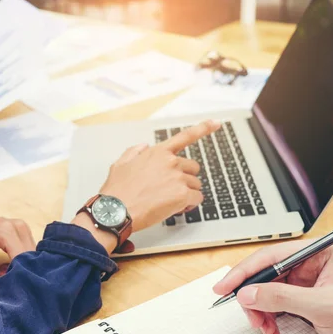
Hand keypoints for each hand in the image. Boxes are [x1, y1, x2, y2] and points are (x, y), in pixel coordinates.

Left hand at [0, 212, 36, 286]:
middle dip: (18, 273)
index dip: (15, 277)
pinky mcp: (21, 230)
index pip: (22, 259)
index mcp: (5, 230)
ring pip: (30, 256)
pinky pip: (27, 251)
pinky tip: (3, 267)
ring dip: (18, 268)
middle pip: (29, 258)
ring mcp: (21, 227)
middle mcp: (17, 226)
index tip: (4, 288)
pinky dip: (18, 263)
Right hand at [73, 120, 219, 251]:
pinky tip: (177, 208)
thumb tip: (144, 146)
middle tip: (171, 190)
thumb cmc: (117, 191)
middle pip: (192, 168)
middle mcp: (170, 162)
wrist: (116, 211)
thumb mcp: (120, 164)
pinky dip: (190, 205)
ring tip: (170, 202)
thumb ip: (133, 152)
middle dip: (185, 179)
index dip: (203, 128)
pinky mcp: (182, 195)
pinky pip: (197, 199)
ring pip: (195, 185)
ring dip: (187, 193)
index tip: (216, 123)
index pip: (184, 136)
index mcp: (157, 152)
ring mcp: (177, 178)